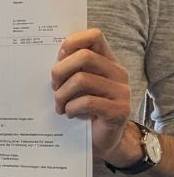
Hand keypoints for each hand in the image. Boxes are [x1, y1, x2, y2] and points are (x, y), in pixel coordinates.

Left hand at [51, 29, 131, 158]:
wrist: (102, 140)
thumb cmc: (83, 109)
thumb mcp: (74, 85)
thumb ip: (69, 69)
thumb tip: (54, 56)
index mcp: (107, 62)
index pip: (94, 36)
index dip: (72, 42)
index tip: (59, 58)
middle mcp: (117, 73)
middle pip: (83, 57)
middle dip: (60, 72)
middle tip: (54, 87)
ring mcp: (121, 91)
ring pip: (81, 80)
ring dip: (62, 95)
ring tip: (60, 105)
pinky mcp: (119, 110)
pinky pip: (87, 101)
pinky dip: (71, 108)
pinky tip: (70, 114)